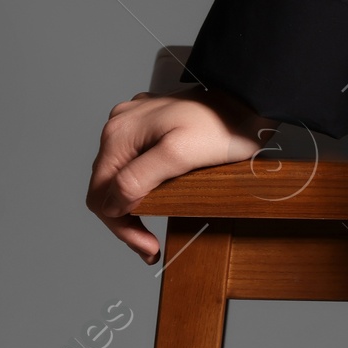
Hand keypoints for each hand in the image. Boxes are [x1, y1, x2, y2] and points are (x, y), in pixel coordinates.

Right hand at [86, 89, 276, 261]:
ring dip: (130, 208)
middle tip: (149, 249)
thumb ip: (140, 178)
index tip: (148, 248)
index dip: (121, 228)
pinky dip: (139, 188)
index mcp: (120, 134)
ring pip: (118, 177)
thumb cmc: (221, 126)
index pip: (101, 196)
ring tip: (149, 236)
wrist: (246, 99)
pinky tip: (153, 202)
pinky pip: (133, 164)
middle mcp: (120, 125)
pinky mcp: (149, 126)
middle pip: (106, 188)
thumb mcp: (179, 155)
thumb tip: (112, 205)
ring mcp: (134, 124)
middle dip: (125, 222)